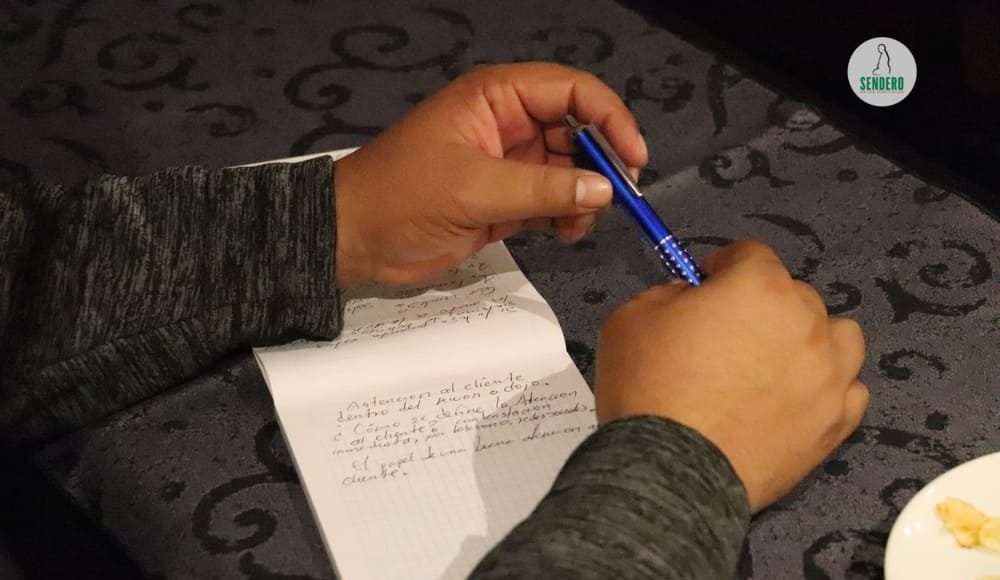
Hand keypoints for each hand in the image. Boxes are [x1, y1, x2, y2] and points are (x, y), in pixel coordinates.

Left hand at [333, 62, 647, 285]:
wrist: (355, 239)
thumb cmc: (402, 197)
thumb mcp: (474, 188)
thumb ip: (543, 190)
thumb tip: (604, 190)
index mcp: (496, 97)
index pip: (571, 91)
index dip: (609, 118)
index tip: (633, 157)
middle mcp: (508, 124)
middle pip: (577, 131)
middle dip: (601, 163)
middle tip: (616, 200)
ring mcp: (509, 164)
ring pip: (570, 171)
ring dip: (585, 196)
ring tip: (579, 224)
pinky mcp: (505, 201)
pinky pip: (553, 202)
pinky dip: (568, 216)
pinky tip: (566, 233)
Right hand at [595, 241, 868, 510]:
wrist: (671, 470)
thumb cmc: (648, 386)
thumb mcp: (631, 317)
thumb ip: (668, 292)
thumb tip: (691, 298)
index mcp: (758, 286)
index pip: (750, 254)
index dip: (723, 267)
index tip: (704, 286)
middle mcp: (805, 321)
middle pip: (794, 294)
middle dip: (762, 305)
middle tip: (727, 336)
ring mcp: (828, 374)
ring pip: (840, 337)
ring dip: (812, 339)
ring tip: (778, 363)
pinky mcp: (837, 422)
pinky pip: (849, 390)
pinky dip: (826, 388)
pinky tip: (796, 400)